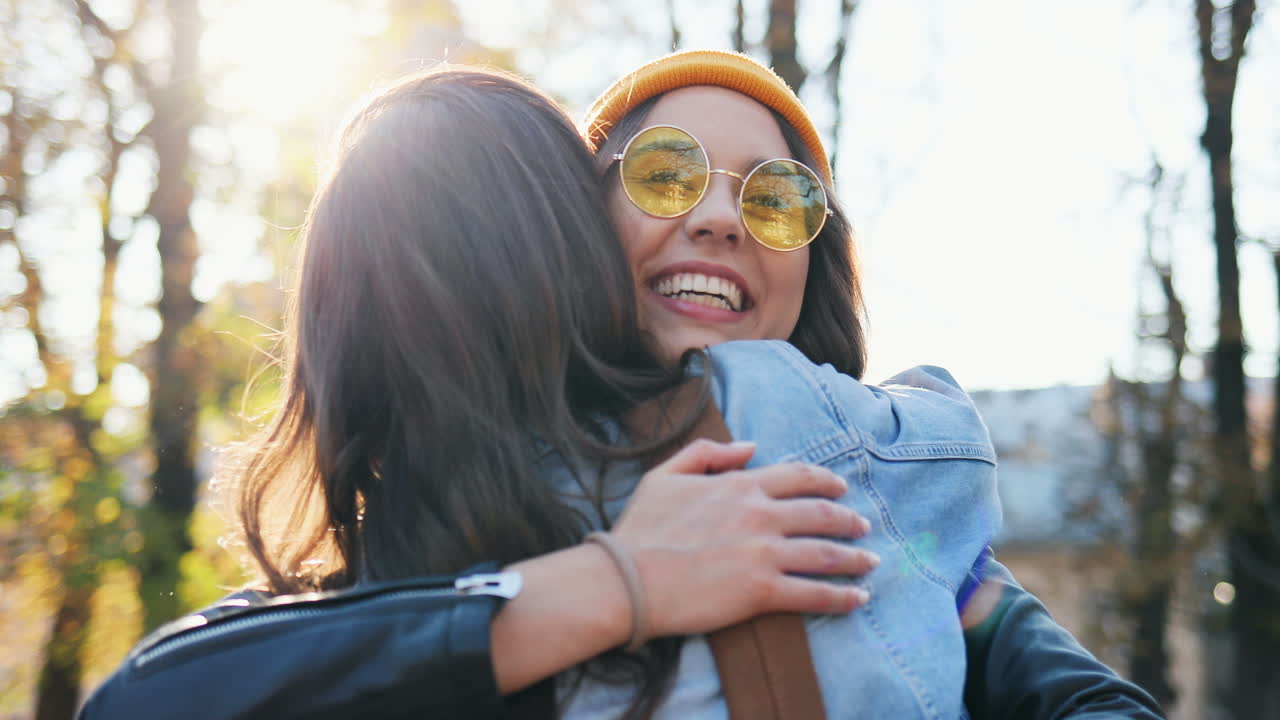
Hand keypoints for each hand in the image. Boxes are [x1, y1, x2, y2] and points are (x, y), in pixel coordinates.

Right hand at [609, 439, 876, 638]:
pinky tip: (859, 599)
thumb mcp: (665, 474)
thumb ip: (708, 452)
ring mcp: (763, 554)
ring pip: (826, 553)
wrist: (625, 579)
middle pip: (821, 514)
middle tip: (864, 526)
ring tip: (870, 562)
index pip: (797, 476)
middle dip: (848, 520)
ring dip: (855, 558)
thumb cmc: (640, 528)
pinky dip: (842, 597)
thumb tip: (749, 447)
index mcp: (738, 486)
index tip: (841, 488)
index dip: (825, 481)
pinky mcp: (762, 592)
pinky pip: (814, 594)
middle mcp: (759, 515)